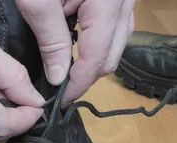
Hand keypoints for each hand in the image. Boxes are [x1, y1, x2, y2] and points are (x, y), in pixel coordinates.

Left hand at [16, 0, 135, 103]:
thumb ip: (51, 37)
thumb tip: (58, 77)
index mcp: (108, 1)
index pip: (97, 57)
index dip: (78, 84)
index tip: (59, 100)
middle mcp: (125, 1)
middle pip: (111, 56)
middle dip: (85, 76)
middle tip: (58, 87)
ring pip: (116, 44)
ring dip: (92, 60)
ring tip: (64, 66)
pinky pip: (115, 28)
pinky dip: (97, 41)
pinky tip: (75, 42)